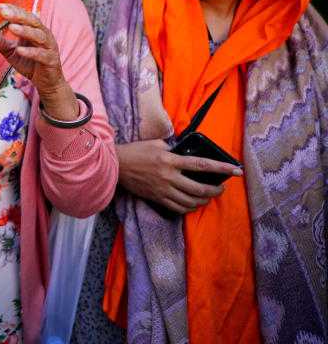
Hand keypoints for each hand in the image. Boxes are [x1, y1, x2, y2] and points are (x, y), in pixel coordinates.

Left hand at [0, 2, 77, 118]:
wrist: (46, 82)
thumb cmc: (29, 62)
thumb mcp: (10, 52)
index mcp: (34, 30)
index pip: (24, 16)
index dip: (13, 10)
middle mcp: (44, 35)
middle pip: (33, 21)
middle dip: (19, 16)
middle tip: (4, 13)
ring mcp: (49, 48)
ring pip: (39, 36)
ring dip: (25, 31)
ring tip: (12, 28)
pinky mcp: (51, 61)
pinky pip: (41, 55)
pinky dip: (31, 52)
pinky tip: (19, 50)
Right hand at [115, 139, 242, 213]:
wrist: (116, 166)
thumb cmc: (136, 151)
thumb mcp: (156, 144)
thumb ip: (173, 150)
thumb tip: (186, 153)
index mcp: (171, 160)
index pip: (203, 164)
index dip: (222, 168)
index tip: (236, 170)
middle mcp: (170, 177)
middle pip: (200, 188)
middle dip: (216, 190)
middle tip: (221, 188)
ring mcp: (163, 190)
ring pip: (191, 201)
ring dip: (204, 200)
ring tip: (208, 196)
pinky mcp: (157, 198)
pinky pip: (179, 208)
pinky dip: (190, 207)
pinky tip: (193, 203)